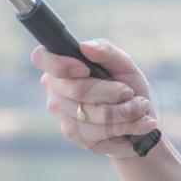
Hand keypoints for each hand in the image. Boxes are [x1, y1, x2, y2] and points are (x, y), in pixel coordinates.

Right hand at [30, 38, 159, 158]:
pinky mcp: (72, 132)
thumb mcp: (124, 63)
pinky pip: (98, 130)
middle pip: (77, 89)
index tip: (84, 70)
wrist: (138, 116)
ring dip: (124, 111)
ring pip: (92, 113)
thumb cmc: (128, 83)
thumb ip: (106, 51)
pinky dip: (124, 125)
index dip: (60, 64)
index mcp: (62, 62)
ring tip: (139, 107)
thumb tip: (85, 47)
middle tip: (130, 92)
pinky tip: (137, 122)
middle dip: (112, 92)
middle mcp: (55, 87)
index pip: (42, 57)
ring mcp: (61, 111)